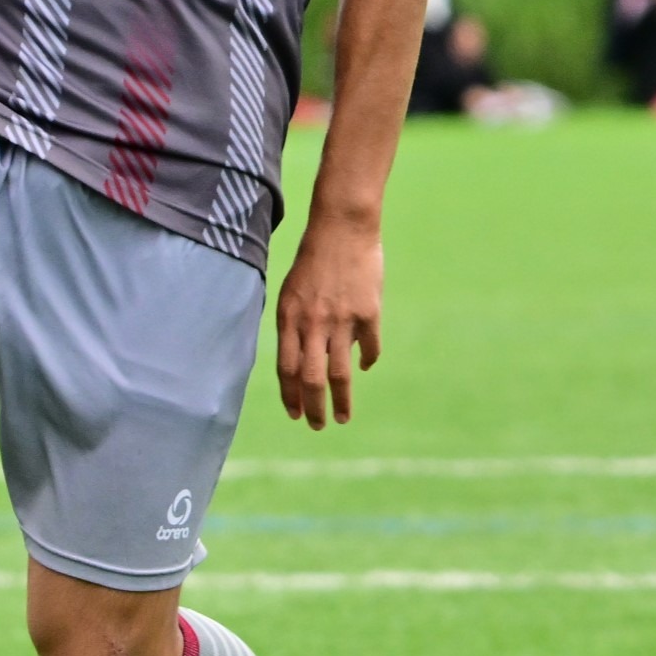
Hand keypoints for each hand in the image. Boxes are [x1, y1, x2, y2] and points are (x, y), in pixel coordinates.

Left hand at [277, 212, 384, 428]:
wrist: (342, 229)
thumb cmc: (313, 260)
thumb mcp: (291, 293)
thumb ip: (294, 326)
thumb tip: (303, 360)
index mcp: (289, 319)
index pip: (287, 369)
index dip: (290, 396)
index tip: (296, 415)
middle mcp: (312, 324)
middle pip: (312, 379)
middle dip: (314, 408)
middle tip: (318, 426)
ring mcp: (341, 320)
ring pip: (340, 372)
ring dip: (341, 400)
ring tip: (343, 416)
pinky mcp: (368, 313)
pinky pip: (368, 347)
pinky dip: (366, 360)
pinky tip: (364, 367)